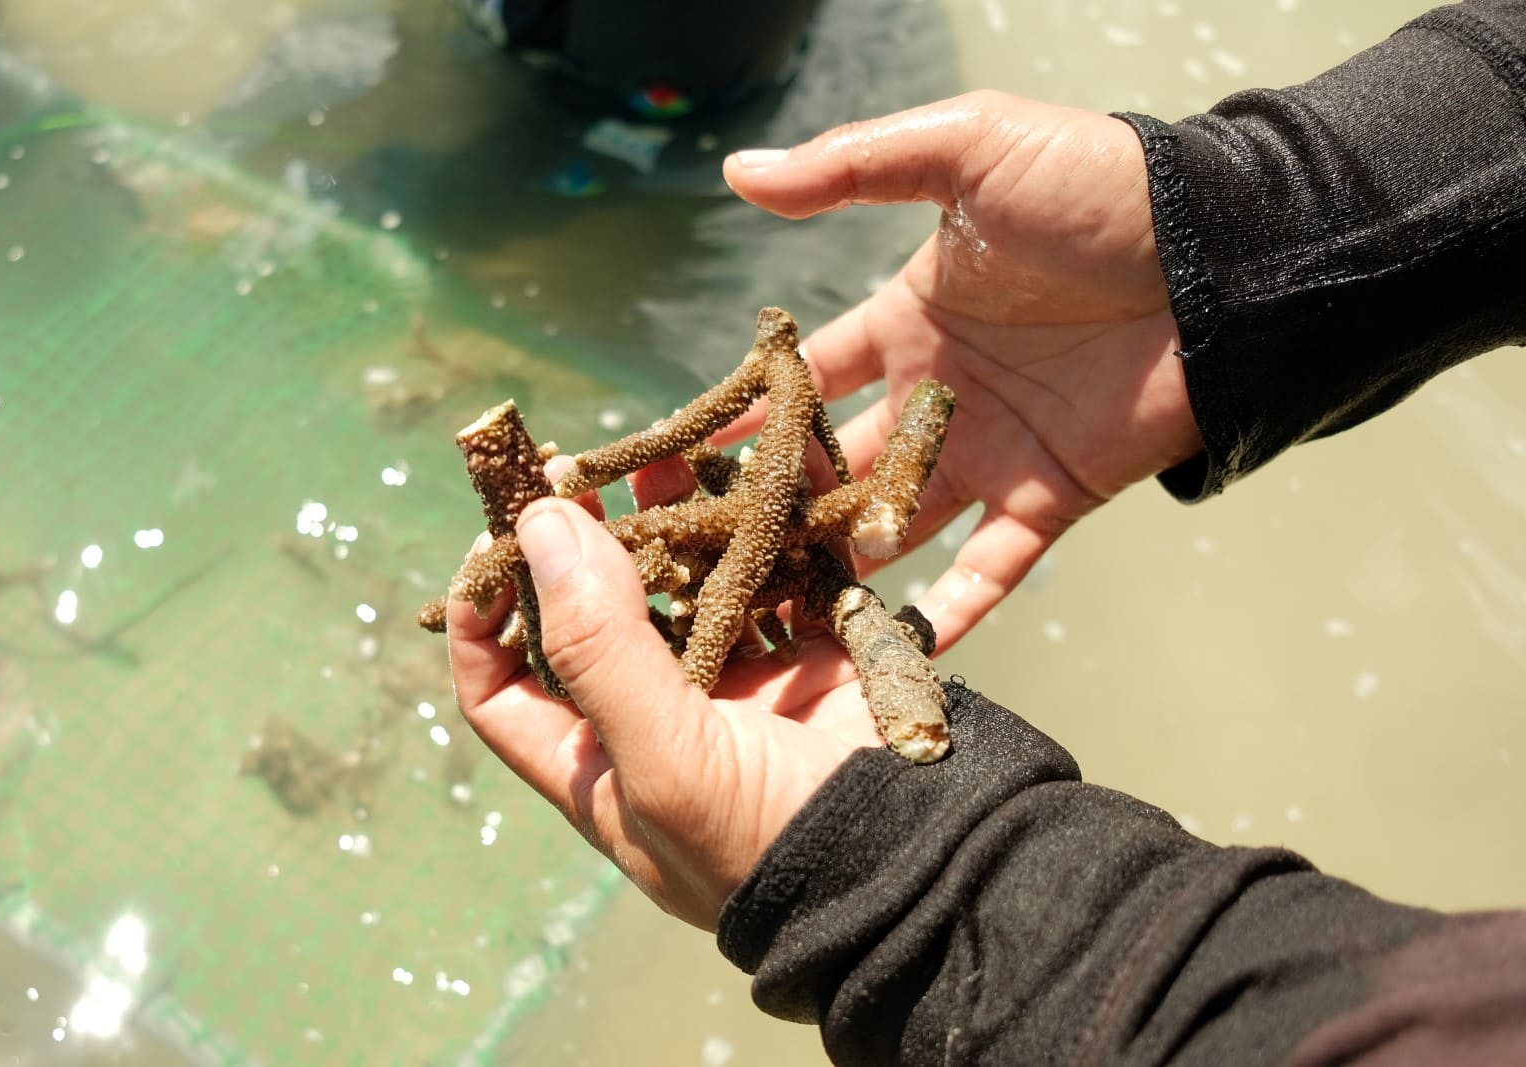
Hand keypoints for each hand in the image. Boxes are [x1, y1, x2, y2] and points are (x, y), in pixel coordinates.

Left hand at [448, 469, 880, 930]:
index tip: (493, 542)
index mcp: (601, 767)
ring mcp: (738, 689)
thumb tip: (541, 526)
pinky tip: (758, 473)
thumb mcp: (664, 761)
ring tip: (664, 455)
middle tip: (579, 472)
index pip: (507, 691)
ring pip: (687, 584)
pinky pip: (779, 576)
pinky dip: (770, 527)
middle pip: (596, 618)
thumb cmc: (768, 842)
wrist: (922, 871)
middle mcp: (660, 723)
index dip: (486, 619)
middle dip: (584, 544)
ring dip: (673, 521)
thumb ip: (599, 647)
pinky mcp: (810, 661)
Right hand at [723, 90, 1203, 649]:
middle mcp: (939, 396)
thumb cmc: (1094, 188)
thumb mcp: (964, 149)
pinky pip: (990, 568)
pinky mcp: (1050, 497)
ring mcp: (992, 453)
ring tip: (777, 619)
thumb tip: (740, 170)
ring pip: (898, 527)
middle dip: (783, 508)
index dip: (750, 412)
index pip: (811, 379)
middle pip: (840, 466)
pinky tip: (894, 650)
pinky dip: (950, 611)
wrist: (1219, 251)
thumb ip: (852, 164)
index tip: (682, 454)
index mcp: (909, 322)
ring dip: (845, 569)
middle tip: (715, 557)